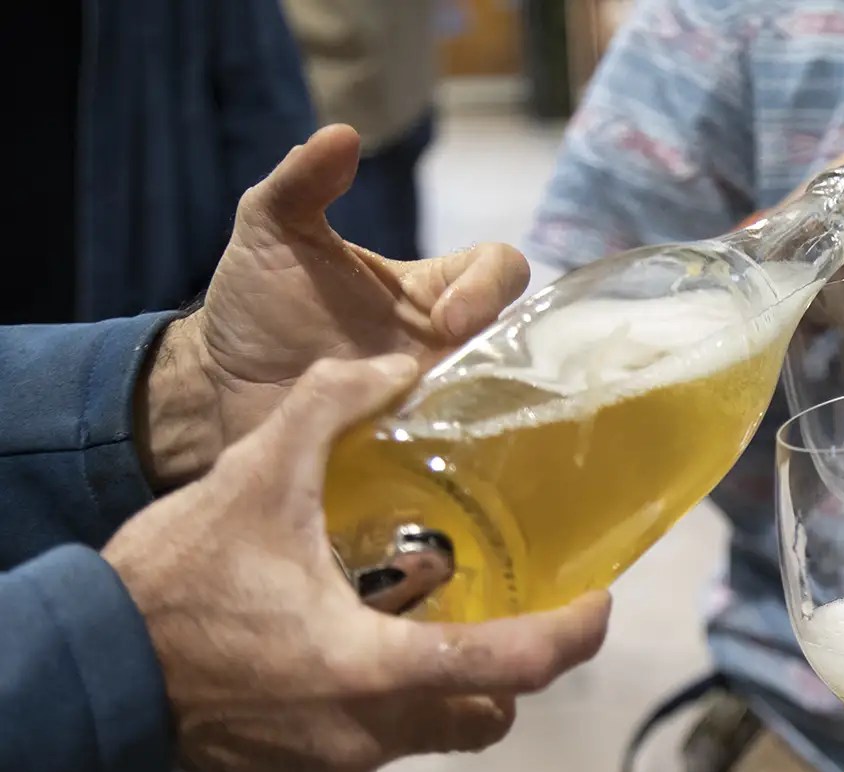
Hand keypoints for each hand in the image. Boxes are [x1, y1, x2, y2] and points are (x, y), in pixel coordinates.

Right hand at [105, 356, 609, 771]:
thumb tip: (397, 367)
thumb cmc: (175, 583)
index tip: (597, 603)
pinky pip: (372, 755)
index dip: (574, 635)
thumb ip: (331, 407)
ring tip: (391, 627)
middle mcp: (369, 739)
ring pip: (431, 737)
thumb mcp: (254, 476)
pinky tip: (329, 667)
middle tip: (485, 613)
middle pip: (486, 716)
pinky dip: (375, 714)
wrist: (90, 673)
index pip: (513, 666)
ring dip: (432, 685)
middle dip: (500, 669)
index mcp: (372, 668)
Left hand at [138, 124, 529, 489]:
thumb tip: (342, 133)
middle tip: (437, 368)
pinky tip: (406, 450)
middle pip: (513, 344)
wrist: (219, 385)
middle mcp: (440, 349)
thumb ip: (302, 183)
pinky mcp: (407, 451)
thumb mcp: (270, 230)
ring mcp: (428, 402)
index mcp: (427, 292)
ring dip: (469, 407)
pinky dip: (439, 451)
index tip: (446, 316)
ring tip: (425, 414)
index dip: (492, 286)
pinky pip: (448, 454)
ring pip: (489, 405)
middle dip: (491, 354)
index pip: (501, 271)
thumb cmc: (256, 304)